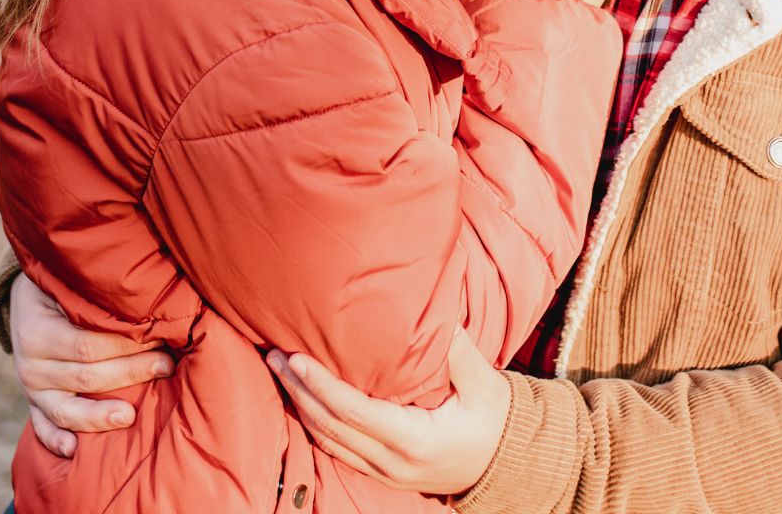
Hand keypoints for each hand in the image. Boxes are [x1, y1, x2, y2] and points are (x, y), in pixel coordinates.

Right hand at [8, 271, 174, 456]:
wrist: (26, 300)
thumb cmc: (62, 289)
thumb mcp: (70, 285)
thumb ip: (97, 300)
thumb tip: (148, 309)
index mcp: (38, 331)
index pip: (88, 345)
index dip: (127, 345)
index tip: (160, 336)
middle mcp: (30, 364)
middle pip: (85, 376)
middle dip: (130, 372)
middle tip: (166, 365)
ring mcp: (30, 388)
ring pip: (66, 410)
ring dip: (100, 415)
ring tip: (131, 416)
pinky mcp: (33, 403)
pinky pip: (41, 427)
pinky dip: (55, 441)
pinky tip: (75, 451)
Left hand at [266, 330, 510, 495]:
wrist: (508, 464)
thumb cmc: (496, 419)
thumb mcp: (484, 383)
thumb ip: (459, 349)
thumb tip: (441, 308)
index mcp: (414, 440)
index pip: (353, 411)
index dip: (320, 385)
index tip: (296, 358)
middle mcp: (393, 462)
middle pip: (330, 427)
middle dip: (298, 390)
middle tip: (273, 356)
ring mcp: (385, 473)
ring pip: (328, 442)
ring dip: (300, 406)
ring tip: (279, 371)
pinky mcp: (382, 473)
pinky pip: (338, 450)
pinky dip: (316, 424)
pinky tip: (302, 398)